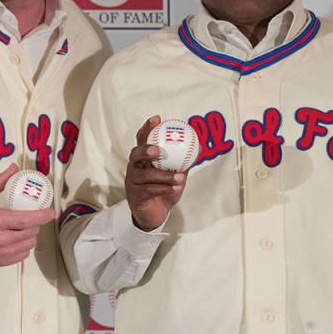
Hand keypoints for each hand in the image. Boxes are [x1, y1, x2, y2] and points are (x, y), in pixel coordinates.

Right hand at [0, 164, 55, 272]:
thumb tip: (13, 169)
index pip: (28, 219)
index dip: (44, 215)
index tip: (51, 211)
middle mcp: (1, 239)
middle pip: (31, 231)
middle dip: (35, 222)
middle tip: (32, 215)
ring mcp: (1, 252)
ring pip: (29, 244)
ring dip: (31, 234)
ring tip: (24, 226)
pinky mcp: (0, 261)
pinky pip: (22, 255)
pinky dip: (24, 246)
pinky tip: (18, 238)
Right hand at [126, 115, 187, 230]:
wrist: (155, 214)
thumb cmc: (164, 189)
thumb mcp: (175, 174)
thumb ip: (184, 161)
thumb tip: (199, 147)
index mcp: (143, 158)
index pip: (142, 139)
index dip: (148, 128)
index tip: (157, 119)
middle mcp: (135, 167)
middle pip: (135, 153)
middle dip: (145, 149)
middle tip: (158, 150)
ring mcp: (133, 182)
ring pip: (145, 175)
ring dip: (163, 175)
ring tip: (179, 176)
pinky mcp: (135, 196)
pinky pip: (149, 190)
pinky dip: (163, 189)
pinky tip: (174, 188)